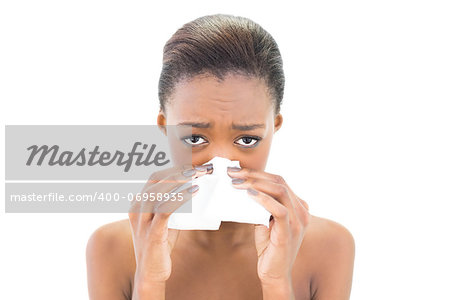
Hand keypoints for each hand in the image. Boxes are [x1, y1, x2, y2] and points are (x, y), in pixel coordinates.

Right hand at [128, 163, 211, 288]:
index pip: (156, 177)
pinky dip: (180, 198)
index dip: (174, 169)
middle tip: (199, 169)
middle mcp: (137, 208)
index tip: (193, 166)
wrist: (151, 273)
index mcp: (139, 203)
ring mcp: (142, 221)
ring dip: (180, 181)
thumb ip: (174, 205)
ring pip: (158, 191)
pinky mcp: (152, 232)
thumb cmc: (160, 244)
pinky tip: (192, 192)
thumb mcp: (166, 219)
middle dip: (179, 171)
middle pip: (156, 180)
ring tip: (197, 176)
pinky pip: (165, 210)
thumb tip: (195, 188)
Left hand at [227, 167, 310, 286]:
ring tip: (237, 183)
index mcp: (298, 206)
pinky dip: (263, 199)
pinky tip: (249, 195)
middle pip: (280, 182)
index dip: (258, 173)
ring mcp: (298, 221)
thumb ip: (261, 205)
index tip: (238, 171)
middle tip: (233, 173)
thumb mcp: (264, 220)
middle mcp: (302, 211)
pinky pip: (279, 210)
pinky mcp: (289, 232)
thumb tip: (243, 188)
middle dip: (254, 174)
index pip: (279, 181)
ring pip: (280, 191)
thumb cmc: (269, 247)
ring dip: (256, 184)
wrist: (274, 273)